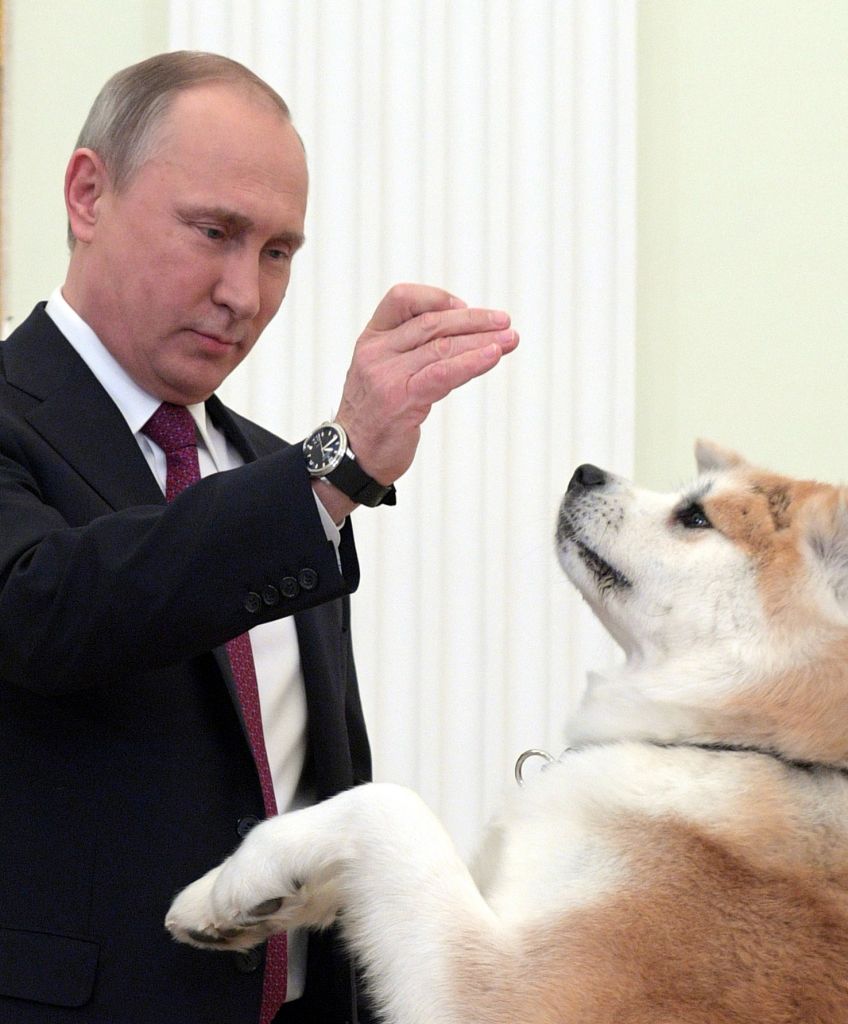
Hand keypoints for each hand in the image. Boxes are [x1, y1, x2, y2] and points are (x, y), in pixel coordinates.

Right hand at [333, 283, 517, 488]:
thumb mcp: (382, 373)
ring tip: (510, 339)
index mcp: (371, 340)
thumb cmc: (375, 417)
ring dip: (482, 341)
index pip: (401, 298)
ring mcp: (387, 376)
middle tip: (504, 322)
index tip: (464, 306)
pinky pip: (444, 373)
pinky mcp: (402, 399)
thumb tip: (460, 335)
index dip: (436, 298)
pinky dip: (472, 362)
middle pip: (431, 322)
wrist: (352, 458)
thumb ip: (410, 352)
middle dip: (474, 320)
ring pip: (442, 346)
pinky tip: (492, 356)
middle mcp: (376, 353)